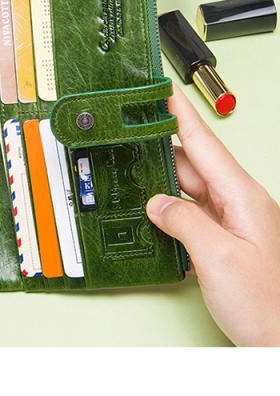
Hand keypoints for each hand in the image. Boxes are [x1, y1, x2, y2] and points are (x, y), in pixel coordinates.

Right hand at [146, 86, 279, 345]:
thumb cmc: (266, 305)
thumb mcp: (217, 258)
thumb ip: (182, 221)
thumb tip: (157, 203)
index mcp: (241, 196)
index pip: (204, 143)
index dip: (180, 113)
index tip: (163, 89)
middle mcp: (236, 203)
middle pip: (190, 163)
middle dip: (159, 147)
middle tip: (130, 132)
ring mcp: (229, 220)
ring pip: (186, 188)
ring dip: (160, 181)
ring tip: (132, 172)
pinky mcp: (221, 238)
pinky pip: (188, 212)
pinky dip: (167, 208)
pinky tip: (151, 210)